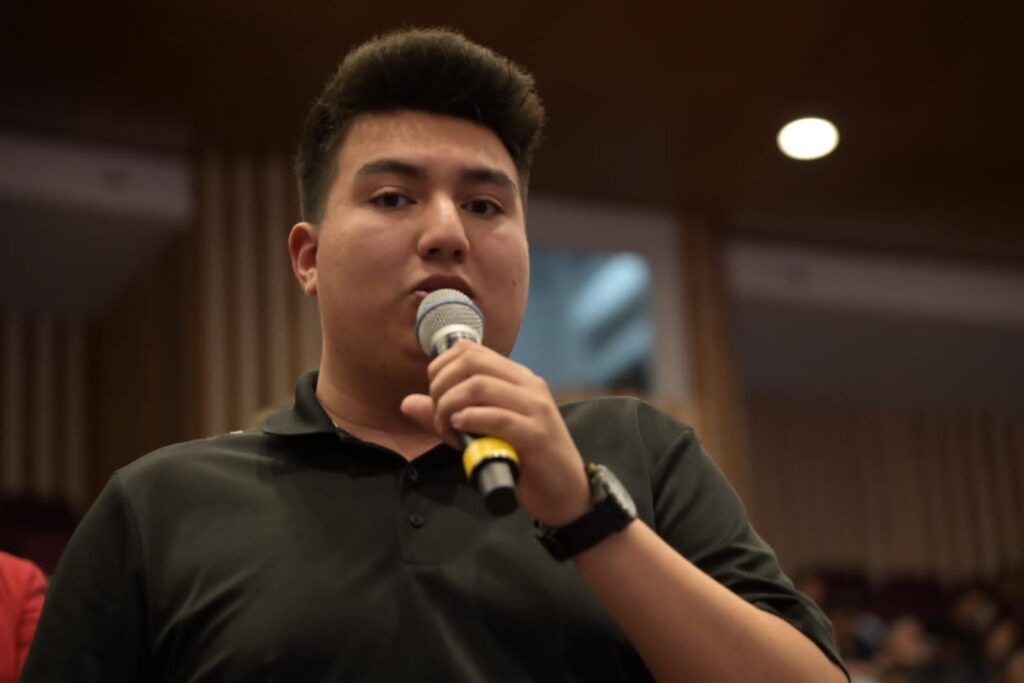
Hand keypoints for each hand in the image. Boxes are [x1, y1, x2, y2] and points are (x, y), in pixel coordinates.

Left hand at [400, 341, 589, 525]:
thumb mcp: (479, 433)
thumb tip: (407, 402)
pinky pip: (498, 417)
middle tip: (438, 416)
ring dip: (450, 406)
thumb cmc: (524, 462)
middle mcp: (528, 385)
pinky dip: (471, 420)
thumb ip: (446, 415)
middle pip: (471, 361)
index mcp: (517, 378)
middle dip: (441, 386)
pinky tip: (461, 430)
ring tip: (447, 429)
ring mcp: (535, 407)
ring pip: (480, 385)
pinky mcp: (537, 434)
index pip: (470, 350)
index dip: (440, 369)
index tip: (434, 397)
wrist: (566, 494)